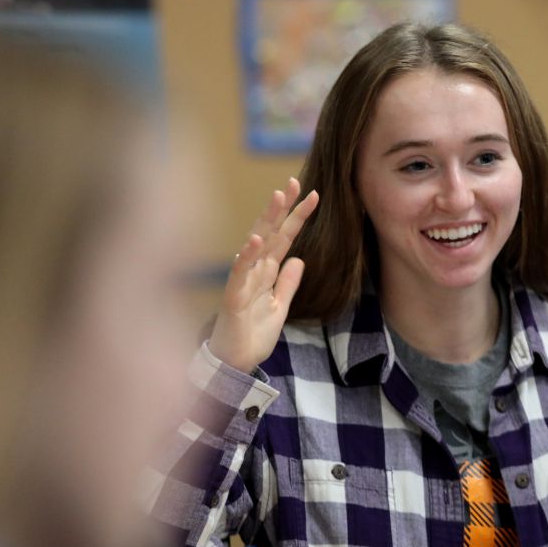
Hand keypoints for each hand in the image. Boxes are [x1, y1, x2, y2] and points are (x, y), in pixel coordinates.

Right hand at [209, 178, 318, 372]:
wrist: (234, 364)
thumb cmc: (252, 335)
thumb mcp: (279, 307)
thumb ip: (288, 283)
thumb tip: (300, 259)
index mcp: (267, 272)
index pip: (284, 238)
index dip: (298, 217)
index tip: (313, 195)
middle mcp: (254, 271)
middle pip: (271, 232)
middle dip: (282, 208)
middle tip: (294, 182)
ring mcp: (243, 281)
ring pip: (255, 245)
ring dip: (266, 221)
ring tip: (278, 198)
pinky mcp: (234, 298)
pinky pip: (240, 273)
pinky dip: (247, 256)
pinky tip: (256, 241)